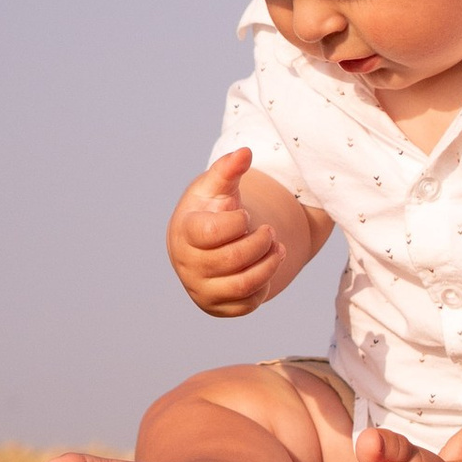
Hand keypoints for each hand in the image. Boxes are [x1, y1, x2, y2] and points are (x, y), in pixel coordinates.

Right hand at [166, 150, 285, 317]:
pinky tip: (266, 266)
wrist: (202, 244)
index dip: (237, 222)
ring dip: (268, 265)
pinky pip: (247, 304)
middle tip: (269, 231)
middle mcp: (188, 265)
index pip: (212, 232)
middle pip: (232, 260)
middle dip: (260, 243)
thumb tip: (246, 153)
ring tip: (277, 248)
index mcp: (185, 232)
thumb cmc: (210, 209)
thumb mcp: (217, 186)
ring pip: (242, 286)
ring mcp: (202, 289)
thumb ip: (229, 169)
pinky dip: (263, 285)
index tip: (243, 214)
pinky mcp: (218, 308)